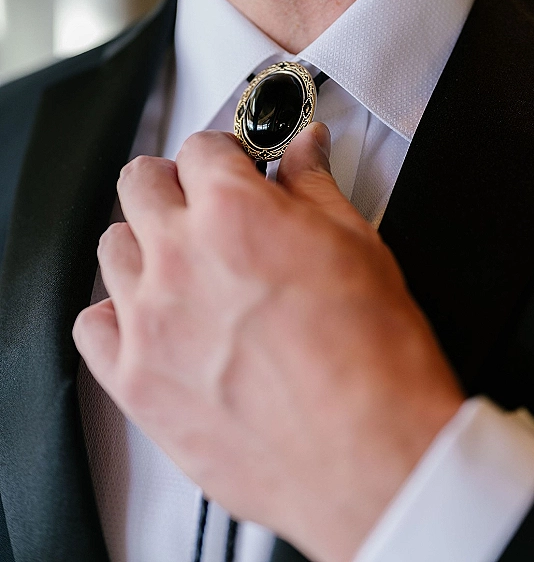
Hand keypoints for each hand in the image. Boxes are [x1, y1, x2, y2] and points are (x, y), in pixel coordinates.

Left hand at [73, 123, 463, 561]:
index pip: (200, 147)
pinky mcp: (136, 382)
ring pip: (113, 248)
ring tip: (184, 266)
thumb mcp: (356, 244)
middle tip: (205, 207)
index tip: (234, 169)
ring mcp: (149, 321)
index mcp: (232, 213)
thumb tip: (306, 151)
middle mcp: (178, 258)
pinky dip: (116, 315)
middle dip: (174, 184)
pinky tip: (153, 322)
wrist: (369, 455)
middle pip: (140, 182)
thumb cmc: (372, 356)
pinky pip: (92, 326)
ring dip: (145, 244)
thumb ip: (315, 186)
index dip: (223, 154)